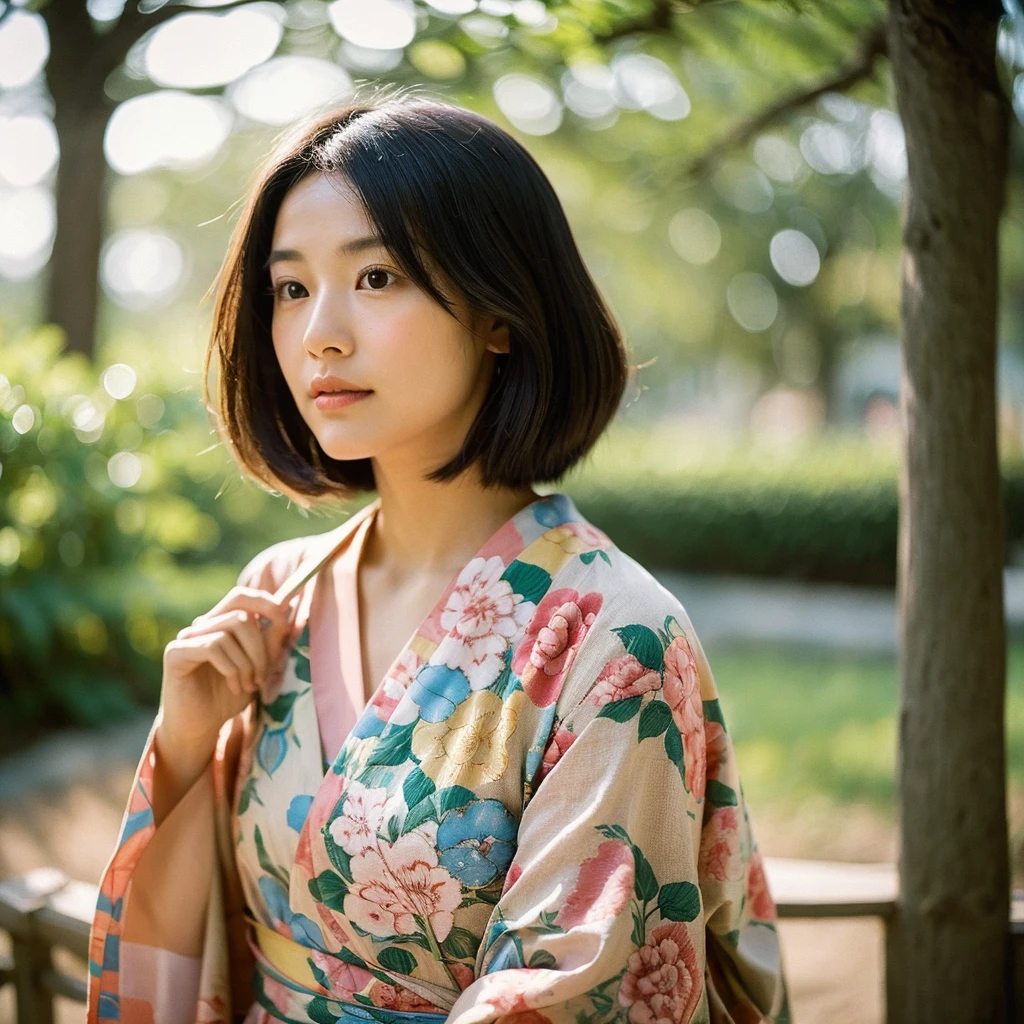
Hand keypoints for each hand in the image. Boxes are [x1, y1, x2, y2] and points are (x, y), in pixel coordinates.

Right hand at [159, 586, 295, 753]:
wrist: (200, 728)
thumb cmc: (228, 696)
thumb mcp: (258, 667)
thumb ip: (269, 641)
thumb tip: (284, 612)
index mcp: (220, 625)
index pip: (241, 597)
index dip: (265, 602)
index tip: (283, 621)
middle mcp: (202, 626)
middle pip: (241, 615)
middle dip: (261, 647)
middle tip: (262, 677)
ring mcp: (186, 638)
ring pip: (230, 631)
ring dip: (248, 663)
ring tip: (248, 686)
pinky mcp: (175, 653)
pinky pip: (213, 647)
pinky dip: (232, 669)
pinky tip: (233, 687)